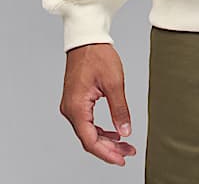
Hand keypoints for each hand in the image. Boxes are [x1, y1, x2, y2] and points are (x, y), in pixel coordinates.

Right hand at [59, 42, 136, 165]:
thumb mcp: (114, 83)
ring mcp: (71, 105)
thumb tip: (125, 132)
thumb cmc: (97, 55)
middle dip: (109, 149)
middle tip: (128, 153)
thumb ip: (120, 110)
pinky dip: (100, 130)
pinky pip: (87, 122)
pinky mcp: (76, 101)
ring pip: (88, 132)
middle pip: (88, 139)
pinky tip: (114, 133)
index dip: (106, 153)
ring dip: (106, 140)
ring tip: (124, 145)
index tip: (122, 159)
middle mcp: (70, 109)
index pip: (90, 140)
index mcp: (76, 107)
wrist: (87, 39)